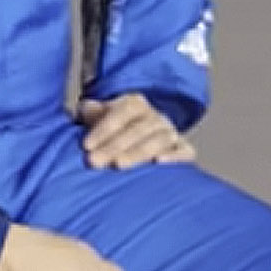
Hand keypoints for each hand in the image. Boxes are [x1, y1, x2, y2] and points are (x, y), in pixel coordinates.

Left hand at [79, 93, 193, 169]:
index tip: (86, 145)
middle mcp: (156, 117)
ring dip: (137, 153)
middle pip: (138, 129)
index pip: (123, 111)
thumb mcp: (99, 116)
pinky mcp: (183, 149)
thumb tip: (85, 108)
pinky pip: (184, 151)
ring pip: (158, 140)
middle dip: (114, 146)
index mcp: (136, 104)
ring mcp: (171, 133)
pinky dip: (175, 156)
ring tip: (118, 165)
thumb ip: (90, 111)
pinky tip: (159, 162)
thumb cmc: (114, 131)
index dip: (105, 128)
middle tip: (94, 162)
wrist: (138, 140)